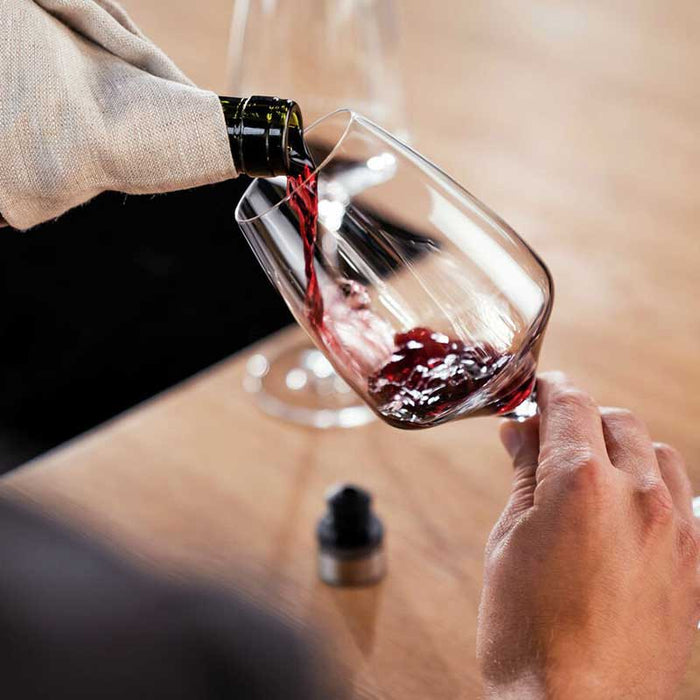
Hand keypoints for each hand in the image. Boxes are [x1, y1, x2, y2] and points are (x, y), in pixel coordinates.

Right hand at [478, 372, 699, 699]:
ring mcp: (676, 530)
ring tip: (589, 471)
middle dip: (582, 417)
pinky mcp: (696, 564)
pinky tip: (623, 509)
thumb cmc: (529, 635)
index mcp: (581, 482)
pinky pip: (681, 499)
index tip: (536, 393)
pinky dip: (651, 486)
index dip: (549, 391)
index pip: (571, 406)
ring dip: (623, 447)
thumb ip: (523, 476)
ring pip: (658, 453)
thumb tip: (519, 434)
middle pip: (617, 421)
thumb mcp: (508, 541)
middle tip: (548, 436)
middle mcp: (639, 496)